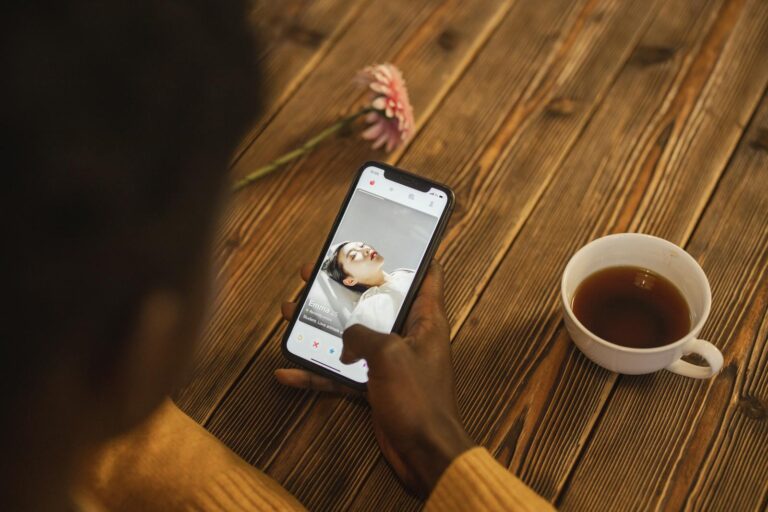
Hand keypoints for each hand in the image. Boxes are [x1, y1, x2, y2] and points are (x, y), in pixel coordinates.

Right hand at [276, 261, 473, 496]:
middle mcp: (409, 335)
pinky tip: (289, 371)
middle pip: (376, 301)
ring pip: (352, 334)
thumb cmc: (419, 400)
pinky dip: (317, 372)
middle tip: (319, 270)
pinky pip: (341, 373)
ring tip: (292, 310)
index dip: (415, 253)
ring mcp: (390, 362)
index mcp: (425, 319)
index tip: (396, 237)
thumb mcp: (389, 354)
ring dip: (322, 325)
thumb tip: (346, 340)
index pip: (427, 275)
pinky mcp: (375, 386)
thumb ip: (362, 335)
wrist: (424, 453)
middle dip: (347, 286)